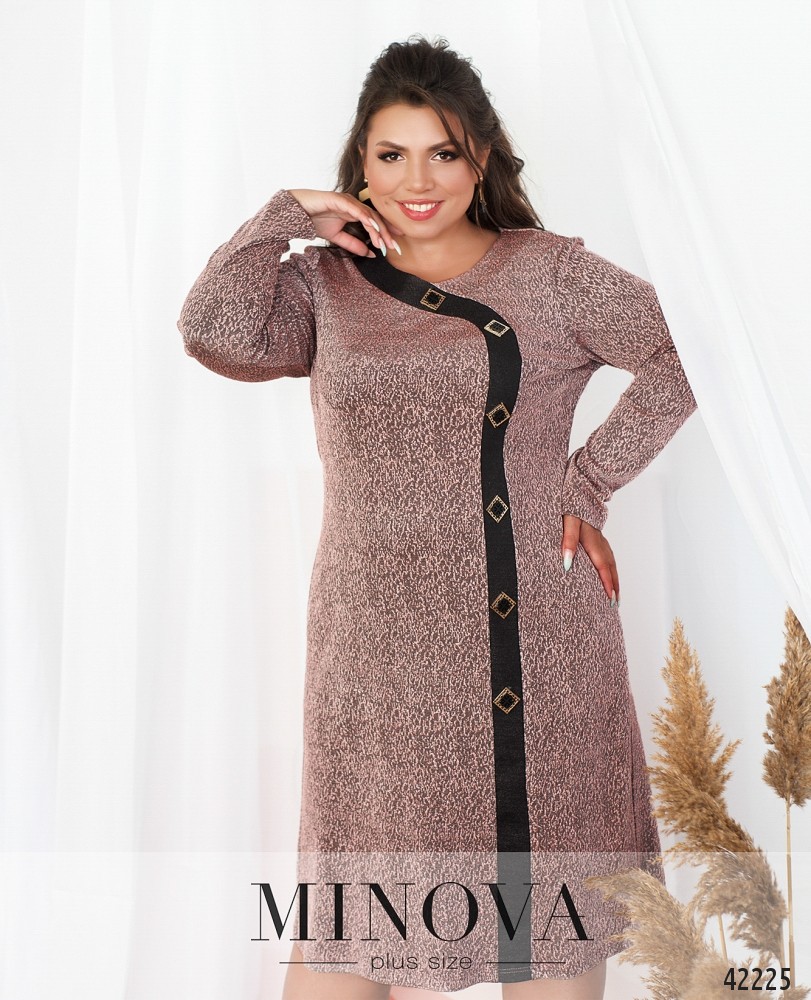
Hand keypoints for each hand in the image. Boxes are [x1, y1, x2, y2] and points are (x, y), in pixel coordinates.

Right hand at [286, 189, 402, 258]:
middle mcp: (353, 205)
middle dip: (386, 233)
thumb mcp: (337, 237)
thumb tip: (370, 254)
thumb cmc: (314, 220)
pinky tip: (372, 226)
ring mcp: (347, 201)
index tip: (395, 247)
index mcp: (354, 212)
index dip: (386, 234)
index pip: (374, 223)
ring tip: (384, 242)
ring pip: (368, 215)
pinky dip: (365, 217)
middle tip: (395, 247)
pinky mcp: (339, 199)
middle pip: (375, 219)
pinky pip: (356, 209)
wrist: (295, 212)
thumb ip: (353, 244)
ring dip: (377, 229)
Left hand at [561, 514, 619, 605]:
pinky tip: (609, 573)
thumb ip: (568, 541)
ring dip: (615, 579)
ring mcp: (601, 540)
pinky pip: (608, 557)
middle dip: (614, 586)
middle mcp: (600, 542)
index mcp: (593, 541)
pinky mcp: (599, 537)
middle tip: (615, 603)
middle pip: (611, 568)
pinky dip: (611, 569)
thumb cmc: (572, 505)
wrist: (581, 488)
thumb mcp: (568, 522)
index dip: (607, 584)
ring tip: (616, 594)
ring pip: (612, 563)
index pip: (602, 567)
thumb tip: (567, 563)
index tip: (610, 599)